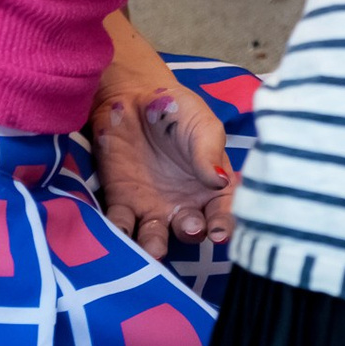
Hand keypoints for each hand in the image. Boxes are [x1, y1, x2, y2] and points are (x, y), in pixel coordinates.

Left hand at [90, 79, 235, 258]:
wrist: (132, 97)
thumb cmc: (177, 111)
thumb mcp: (202, 124)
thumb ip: (209, 152)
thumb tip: (221, 180)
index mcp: (210, 186)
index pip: (222, 211)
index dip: (224, 224)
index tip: (220, 233)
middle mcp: (184, 203)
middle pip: (190, 229)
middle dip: (191, 233)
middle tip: (190, 227)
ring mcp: (152, 206)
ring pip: (156, 235)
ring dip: (155, 245)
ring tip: (155, 248)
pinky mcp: (122, 202)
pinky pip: (121, 223)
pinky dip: (121, 232)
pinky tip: (121, 234)